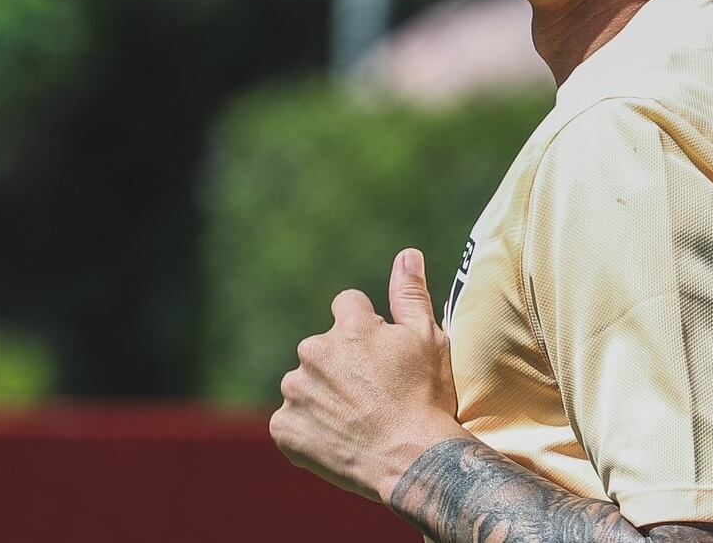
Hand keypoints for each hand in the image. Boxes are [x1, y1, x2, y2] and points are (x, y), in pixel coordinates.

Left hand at [269, 248, 471, 502]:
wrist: (411, 459)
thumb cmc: (426, 396)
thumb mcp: (429, 339)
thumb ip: (410, 294)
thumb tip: (407, 254)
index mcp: (348, 326)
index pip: (347, 306)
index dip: (365, 328)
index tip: (380, 356)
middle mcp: (314, 352)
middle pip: (322, 348)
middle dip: (341, 363)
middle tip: (371, 393)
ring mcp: (296, 392)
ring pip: (304, 384)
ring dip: (322, 396)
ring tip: (355, 420)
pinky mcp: (284, 428)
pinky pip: (290, 421)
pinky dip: (308, 429)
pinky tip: (337, 439)